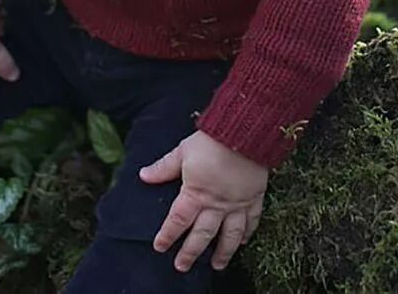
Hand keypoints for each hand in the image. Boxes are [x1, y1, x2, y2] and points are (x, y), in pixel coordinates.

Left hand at [139, 130, 267, 273]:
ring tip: (217, 265)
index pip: (177, 221)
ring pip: (229, 235)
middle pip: (202, 235)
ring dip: (223, 252)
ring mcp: (236, 204)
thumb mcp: (183, 151)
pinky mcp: (253, 198)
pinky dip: (248, 233)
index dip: (167, 235)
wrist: (243, 132)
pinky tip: (243, 242)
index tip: (160, 247)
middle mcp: (216, 205)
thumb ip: (164, 167)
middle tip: (182, 266)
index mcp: (196, 194)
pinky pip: (252, 221)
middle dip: (191, 252)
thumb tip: (144, 175)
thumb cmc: (211, 140)